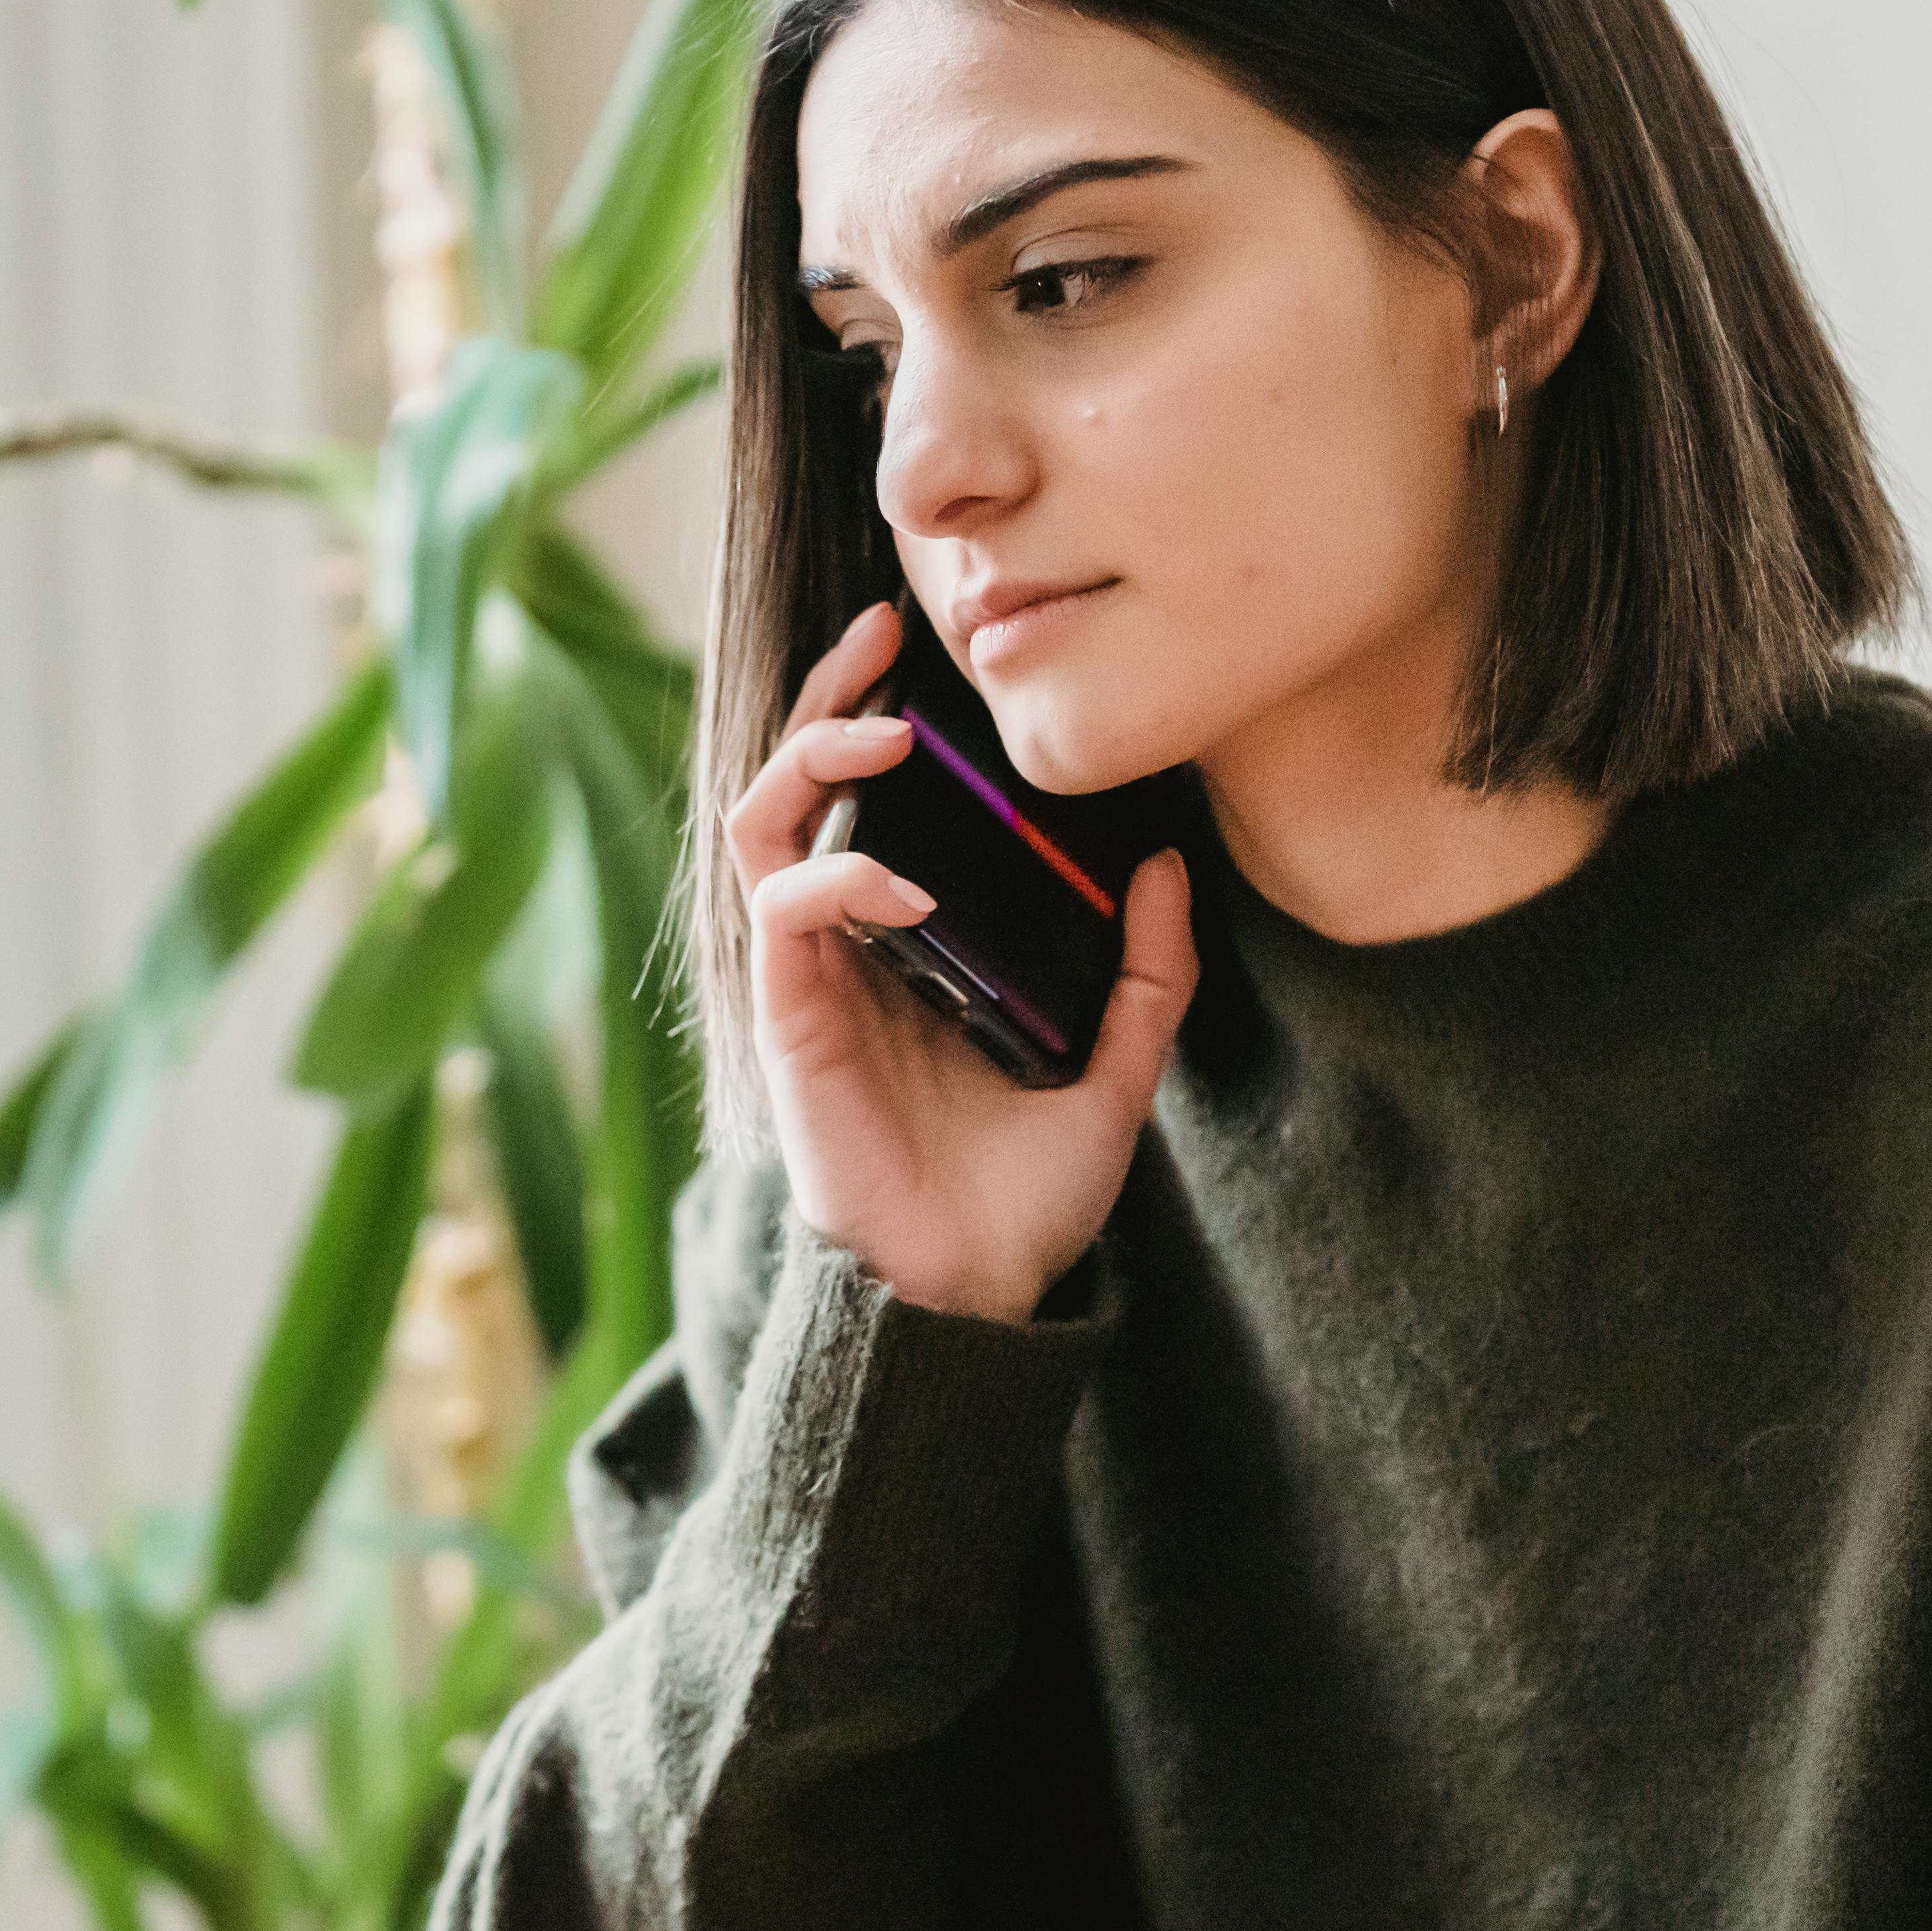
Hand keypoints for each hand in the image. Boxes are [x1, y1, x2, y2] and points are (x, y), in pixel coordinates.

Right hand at [722, 603, 1199, 1323]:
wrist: (976, 1293)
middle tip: (881, 637)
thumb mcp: (1115, 1072)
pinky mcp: (790, 1020)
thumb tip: (1169, 867)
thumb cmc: (1023, 1196)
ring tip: (882, 735)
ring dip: (812, 760)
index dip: (880, 717)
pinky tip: (905, 886)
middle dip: (827, 697)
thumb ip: (1147, 977)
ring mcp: (811, 978)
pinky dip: (839, 876)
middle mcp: (848, 946)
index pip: (869, 802)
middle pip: (796, 784)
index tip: (927, 656)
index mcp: (909, 943)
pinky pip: (786, 913)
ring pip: (762, 825)